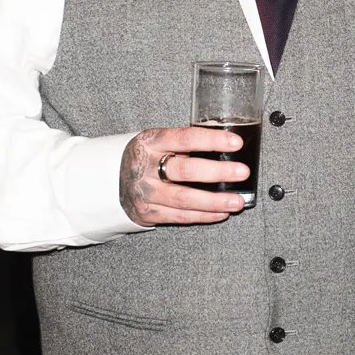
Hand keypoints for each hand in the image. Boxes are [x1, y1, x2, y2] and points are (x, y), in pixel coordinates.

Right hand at [120, 126, 248, 225]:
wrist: (112, 179)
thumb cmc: (148, 157)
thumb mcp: (159, 142)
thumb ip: (186, 145)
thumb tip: (227, 147)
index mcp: (151, 142)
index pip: (184, 138)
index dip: (212, 140)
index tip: (236, 142)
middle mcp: (145, 167)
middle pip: (185, 170)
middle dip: (218, 172)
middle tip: (242, 172)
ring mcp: (145, 192)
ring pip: (184, 199)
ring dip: (215, 201)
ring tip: (238, 201)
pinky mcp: (148, 213)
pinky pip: (180, 216)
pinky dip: (204, 215)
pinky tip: (222, 213)